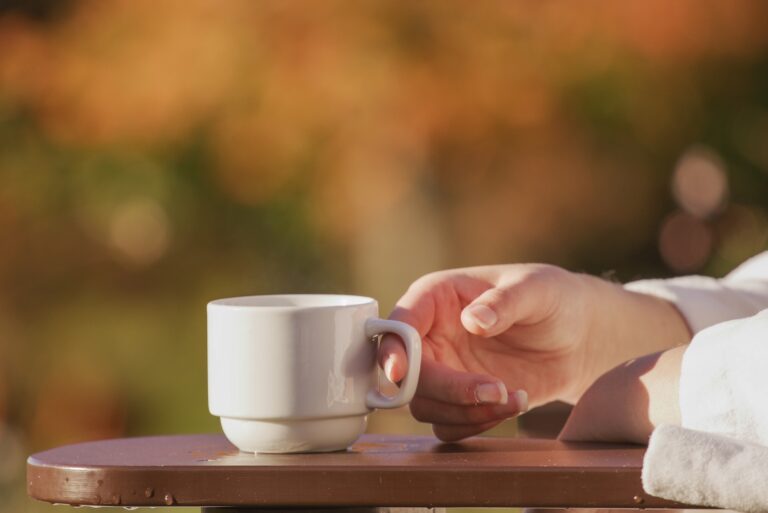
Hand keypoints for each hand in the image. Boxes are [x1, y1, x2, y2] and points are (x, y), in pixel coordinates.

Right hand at [379, 264, 689, 441]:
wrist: (575, 335)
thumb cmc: (551, 298)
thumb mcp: (535, 289)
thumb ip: (504, 302)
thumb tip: (472, 320)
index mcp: (436, 298)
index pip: (401, 324)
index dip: (393, 349)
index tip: (399, 373)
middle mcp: (430, 335)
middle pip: (409, 374)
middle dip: (447, 390)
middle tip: (494, 392)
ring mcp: (442, 370)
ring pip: (424, 405)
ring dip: (465, 411)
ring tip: (512, 397)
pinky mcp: (459, 399)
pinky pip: (447, 424)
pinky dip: (477, 425)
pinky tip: (515, 404)